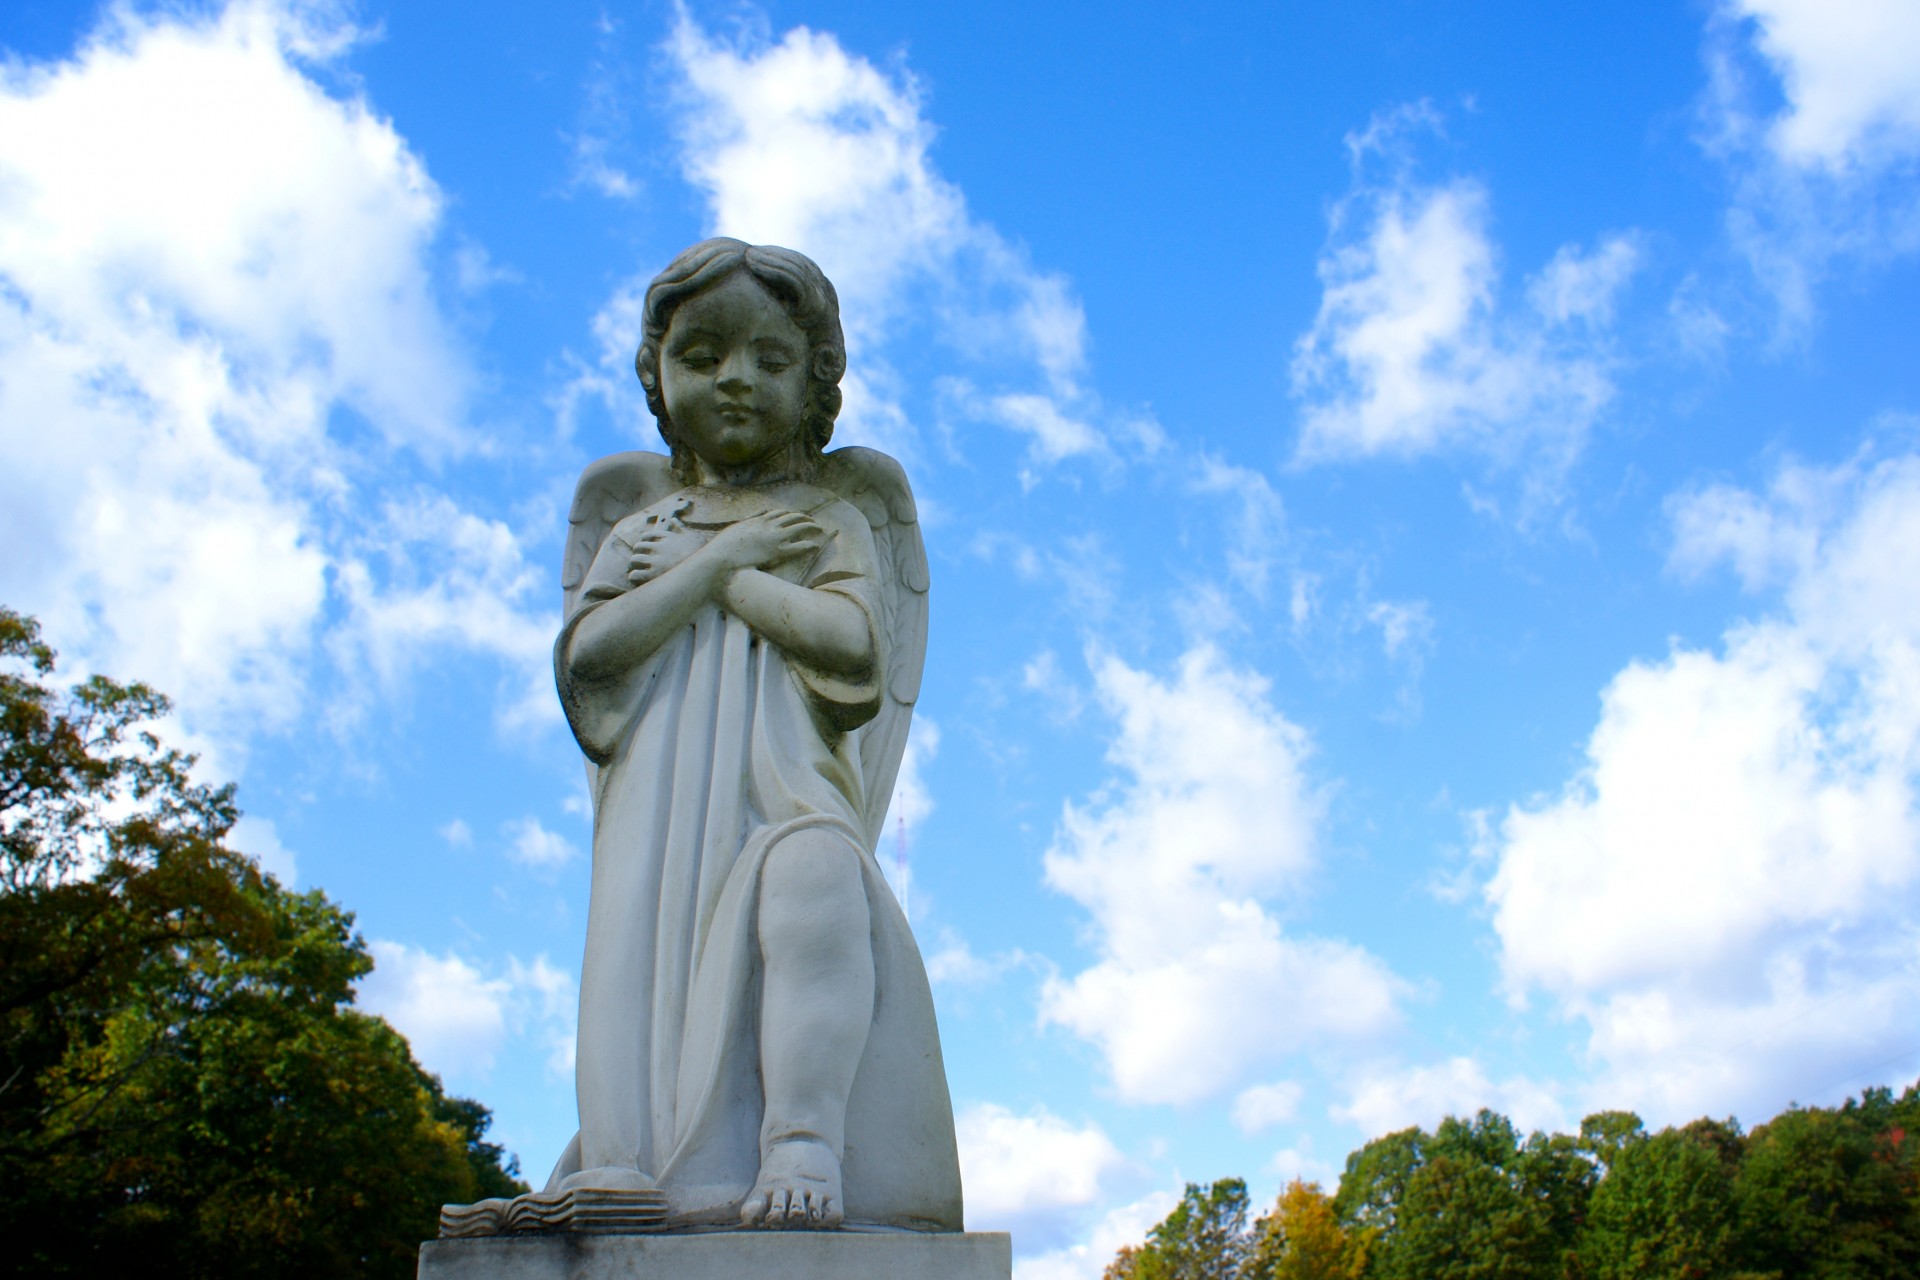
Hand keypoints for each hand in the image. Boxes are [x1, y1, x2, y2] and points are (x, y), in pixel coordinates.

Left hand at [627, 525, 697, 586]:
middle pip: (638, 547)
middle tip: (639, 559)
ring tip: (636, 569)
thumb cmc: (700, 550)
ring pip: (634, 560)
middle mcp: (658, 547)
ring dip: (634, 564)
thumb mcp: (691, 535)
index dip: (644, 541)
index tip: (644, 546)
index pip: (647, 535)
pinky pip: (635, 574)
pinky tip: (637, 578)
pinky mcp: (653, 574)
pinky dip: (634, 576)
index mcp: (665, 537)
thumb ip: (680, 527)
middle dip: (637, 553)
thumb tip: (673, 519)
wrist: (704, 566)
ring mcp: (655, 560)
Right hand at [703, 510, 824, 574]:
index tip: (795, 516)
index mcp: (758, 520)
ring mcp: (774, 537)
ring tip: (819, 529)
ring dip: (811, 526)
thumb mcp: (735, 528)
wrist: (722, 557)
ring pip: (799, 527)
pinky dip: (808, 544)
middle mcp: (769, 525)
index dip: (789, 514)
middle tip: (812, 521)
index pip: (779, 512)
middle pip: (792, 516)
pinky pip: (798, 546)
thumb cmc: (725, 546)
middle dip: (804, 517)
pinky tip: (814, 545)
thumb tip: (752, 517)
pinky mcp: (777, 551)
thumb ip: (747, 522)